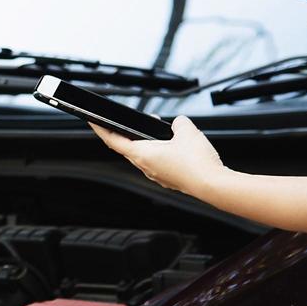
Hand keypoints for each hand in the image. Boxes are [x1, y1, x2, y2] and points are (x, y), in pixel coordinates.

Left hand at [89, 115, 226, 196]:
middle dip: (128, 132)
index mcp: (142, 154)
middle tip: (131, 120)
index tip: (93, 122)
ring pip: (144, 156)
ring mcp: (157, 175)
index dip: (101, 129)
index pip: (114, 140)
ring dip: (146, 143)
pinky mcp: (169, 179)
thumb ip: (178, 122)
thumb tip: (178, 124)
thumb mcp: (187, 130)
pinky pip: (158, 163)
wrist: (213, 185)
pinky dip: (159, 153)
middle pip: (128, 148)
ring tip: (157, 131)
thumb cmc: (197, 162)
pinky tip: (172, 147)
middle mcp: (146, 167)